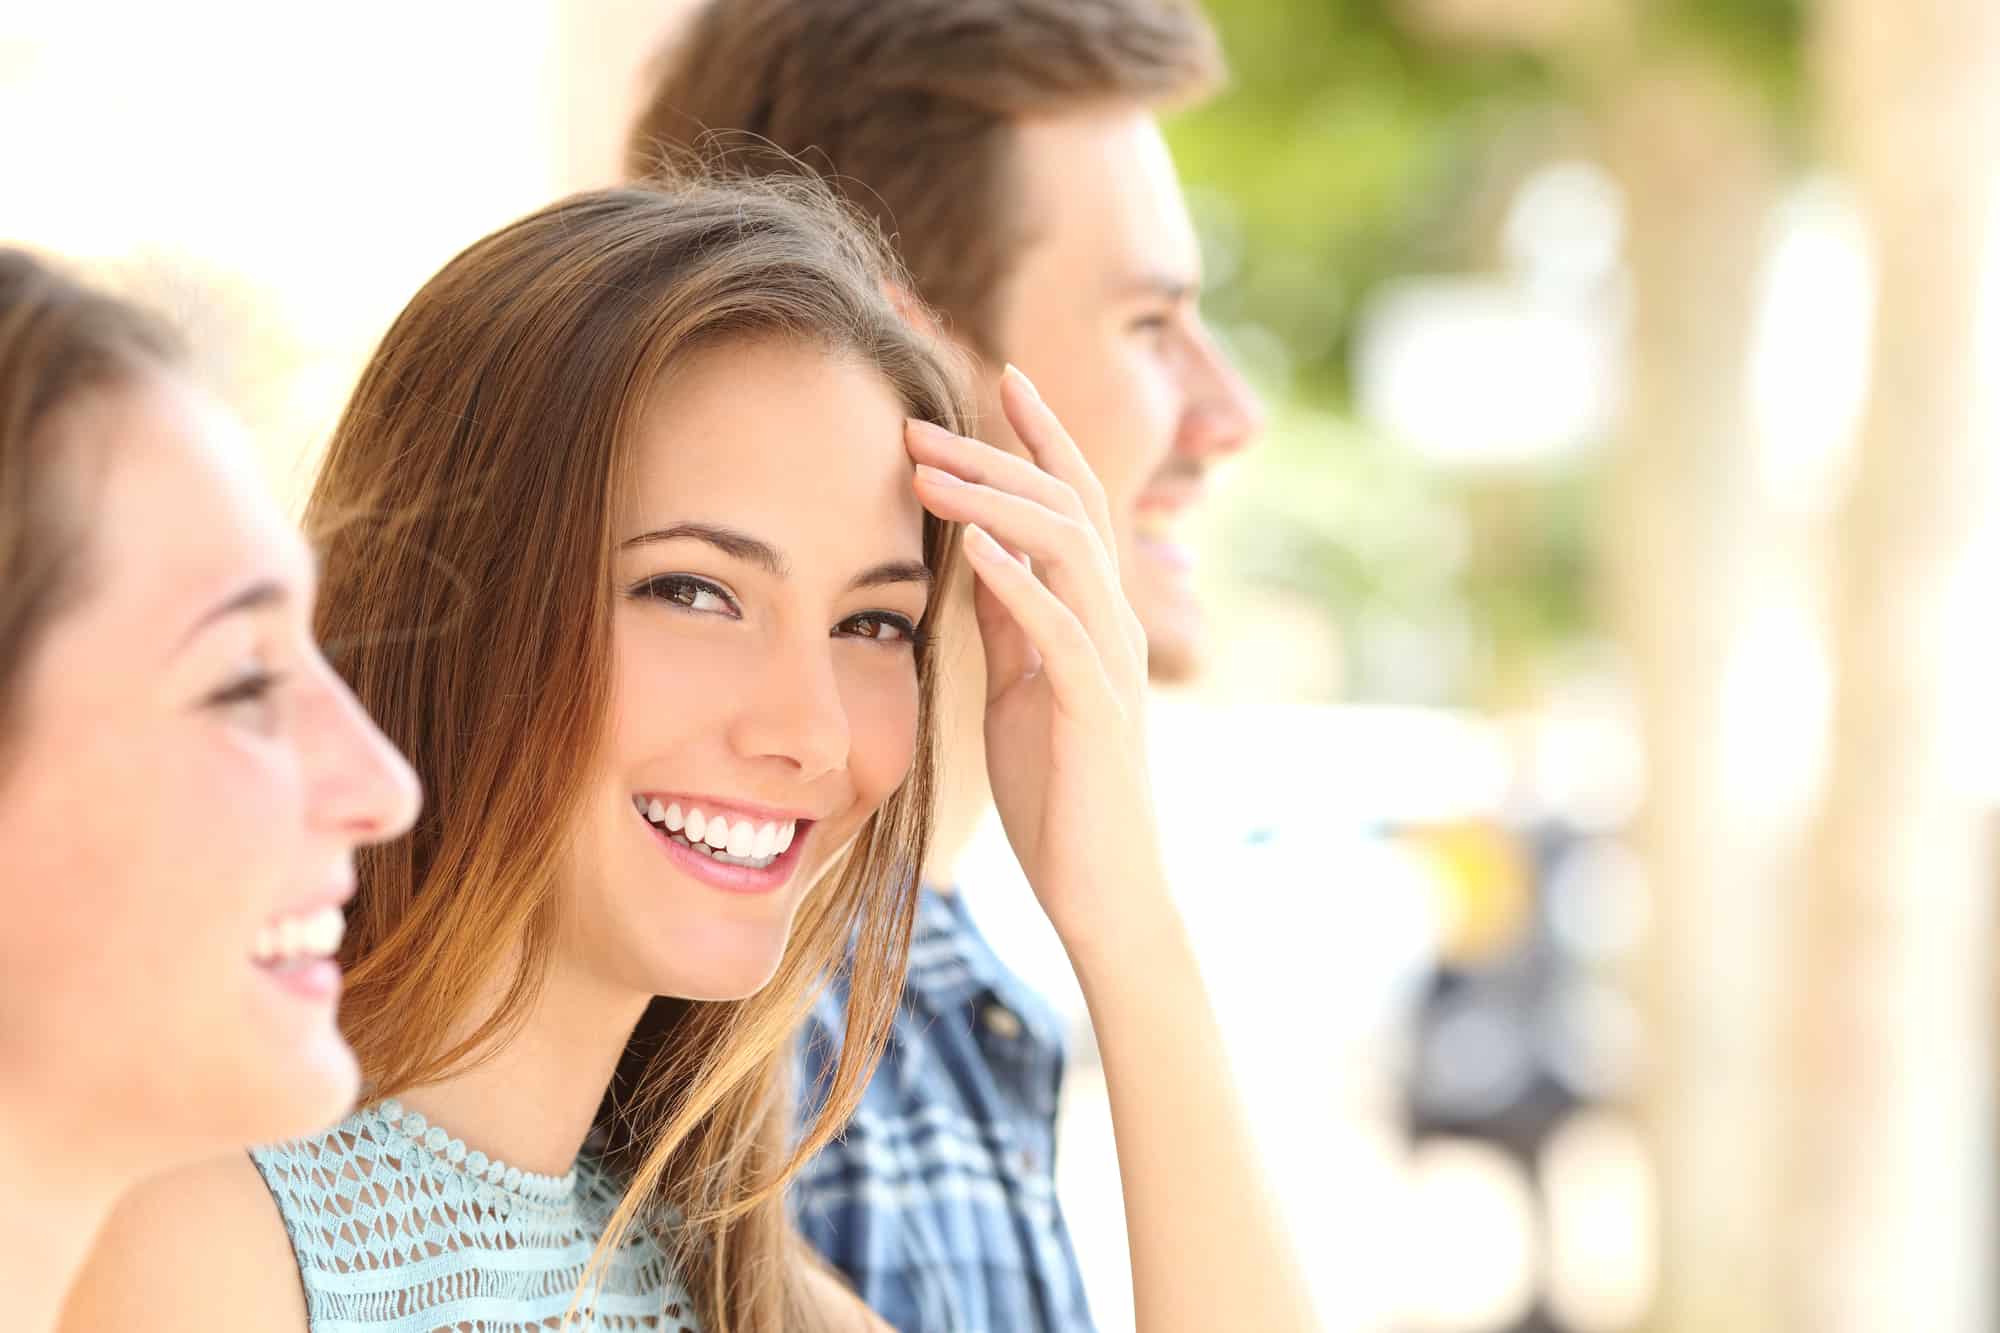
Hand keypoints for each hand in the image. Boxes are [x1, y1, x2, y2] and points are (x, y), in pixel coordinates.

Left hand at [907, 366, 1167, 960]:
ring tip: (928, 471)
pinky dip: (1020, 584)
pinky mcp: (1097, 714)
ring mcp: (1112, 665)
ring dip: (996, 503)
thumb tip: (977, 552)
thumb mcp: (1019, 687)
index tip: (1000, 378)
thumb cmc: (1059, 793)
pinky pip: (1064, 633)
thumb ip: (1009, 620)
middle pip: (1066, 508)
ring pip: (1067, 552)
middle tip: (918, 426)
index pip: (1072, 502)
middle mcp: (1114, 624)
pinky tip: (976, 552)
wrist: (1103, 891)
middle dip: (996, 456)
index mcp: (1095, 614)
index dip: (1040, 438)